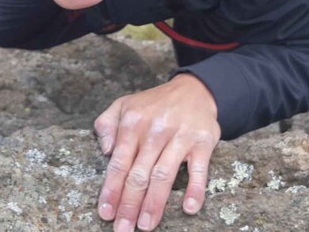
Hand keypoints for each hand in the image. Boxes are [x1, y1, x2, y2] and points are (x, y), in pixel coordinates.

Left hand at [93, 74, 219, 230]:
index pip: (119, 163)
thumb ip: (107, 125)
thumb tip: (105, 151)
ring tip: (145, 225)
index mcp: (133, 124)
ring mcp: (180, 137)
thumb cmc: (154, 104)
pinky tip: (189, 208)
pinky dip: (195, 189)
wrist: (194, 90)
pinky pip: (199, 169)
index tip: (105, 213)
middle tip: (123, 229)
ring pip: (164, 175)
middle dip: (129, 204)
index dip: (111, 190)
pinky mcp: (203, 142)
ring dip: (154, 203)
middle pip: (139, 174)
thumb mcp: (124, 105)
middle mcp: (155, 131)